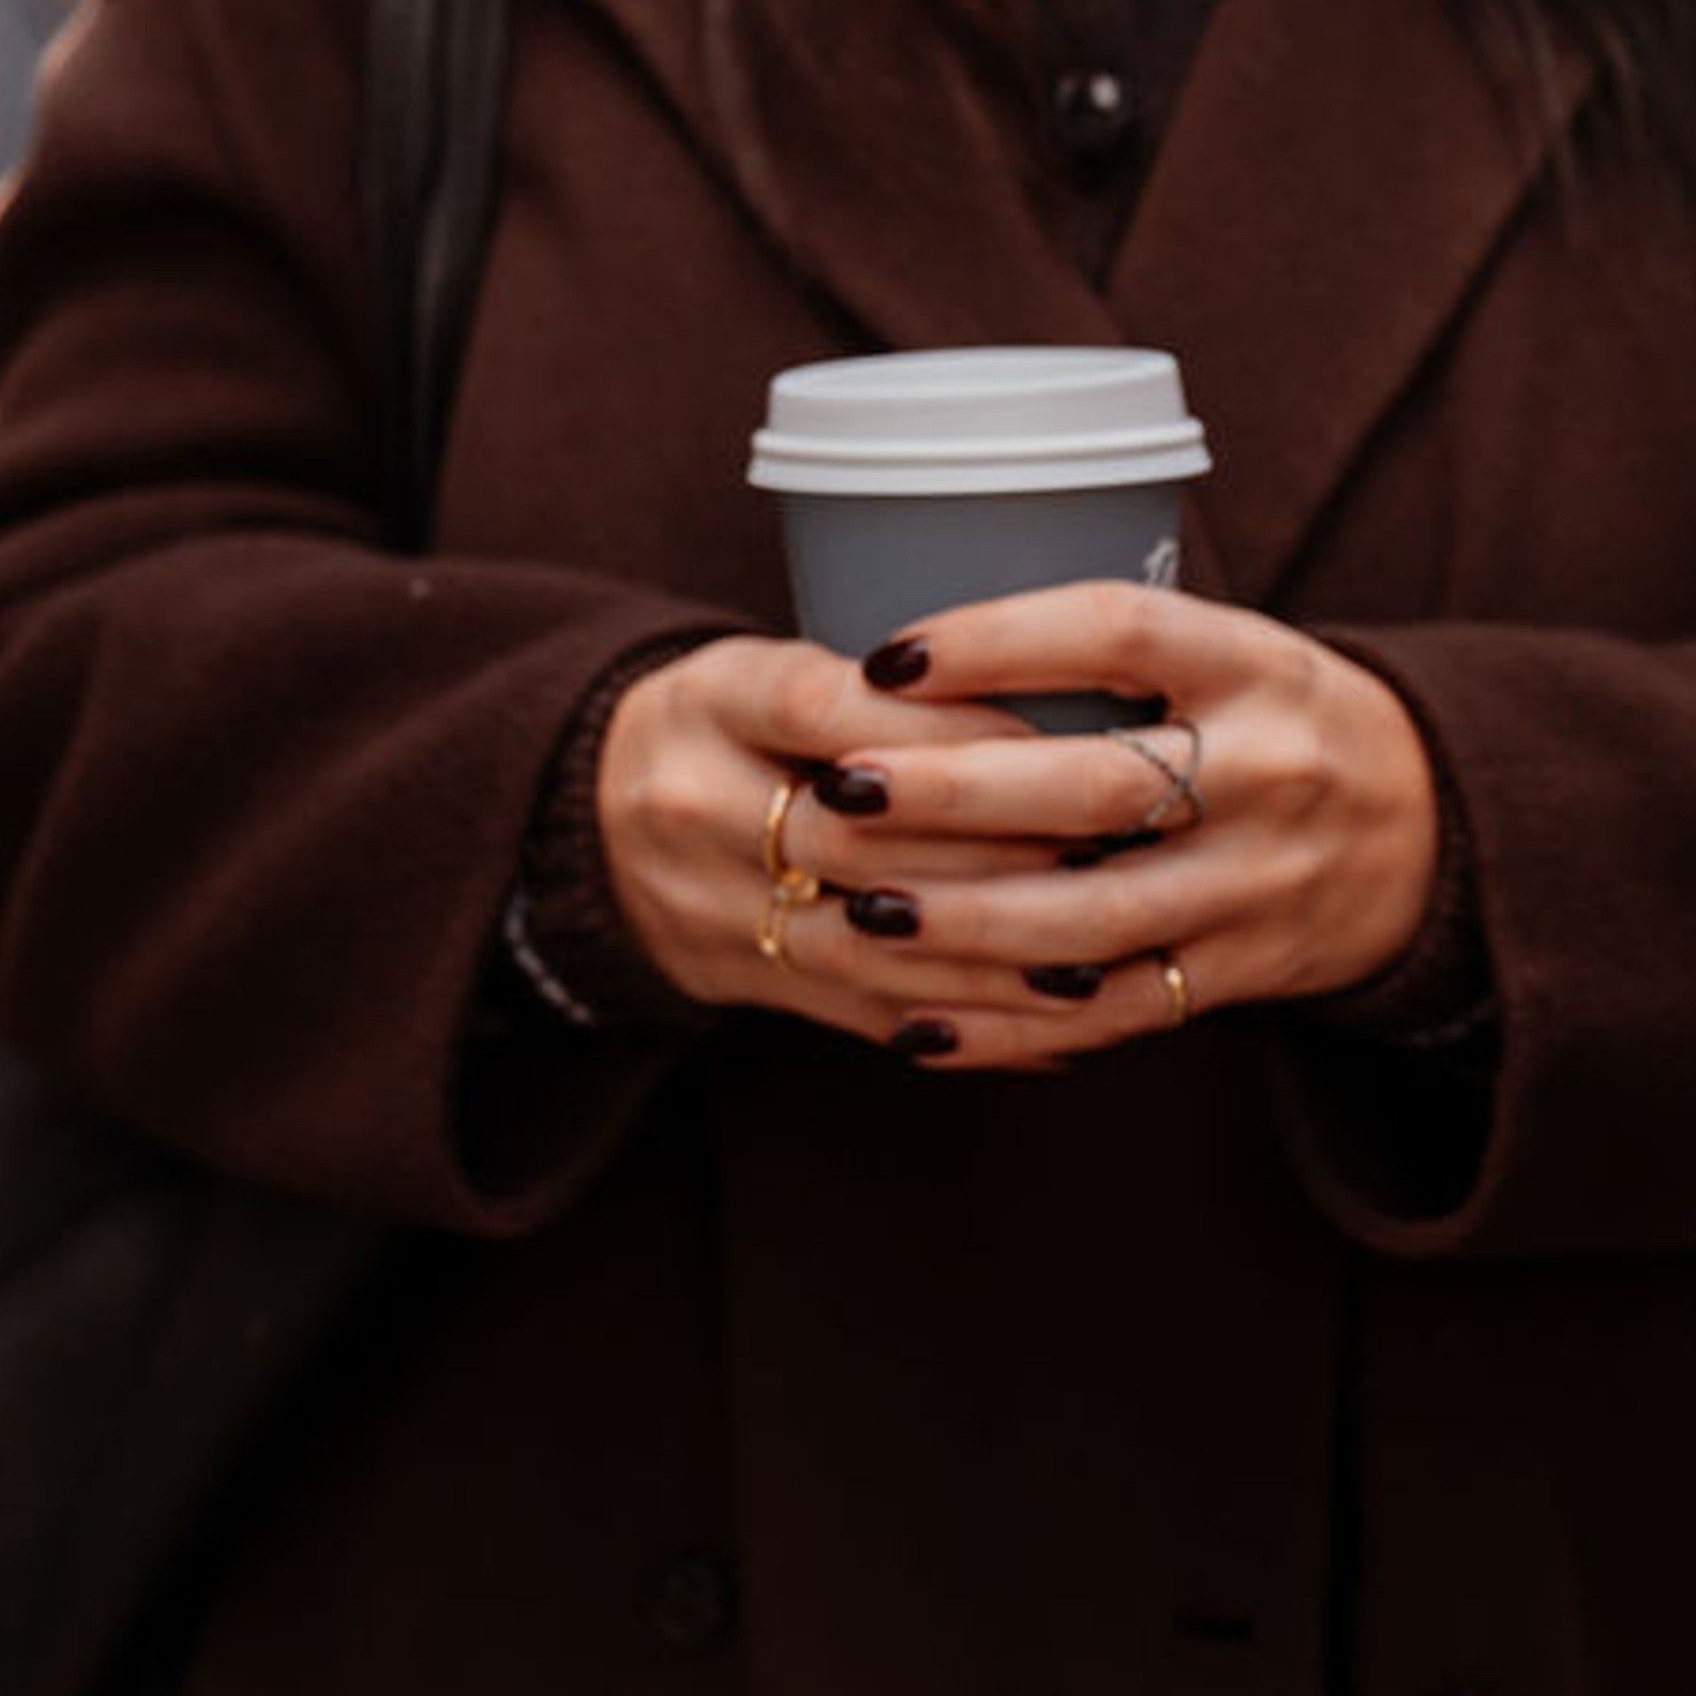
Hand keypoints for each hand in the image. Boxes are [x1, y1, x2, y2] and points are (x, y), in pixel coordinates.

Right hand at [596, 637, 1092, 1045]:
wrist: (584, 815)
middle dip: (995, 851)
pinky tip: (1054, 1026)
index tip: (1060, 739)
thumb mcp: (778, 668)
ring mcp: (709, 903)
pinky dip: (965, 1021)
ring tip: (1095, 956)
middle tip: (1110, 854)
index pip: (832, 708)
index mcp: (714, 699)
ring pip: (867, 942)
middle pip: (859, 839)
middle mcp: (696, 801)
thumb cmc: (739, 725)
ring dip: (990, 956)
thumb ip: (892, 691)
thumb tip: (1071, 707)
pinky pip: (863, 1010)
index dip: (950, 730)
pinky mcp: (739, 978)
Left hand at [799, 583, 1440, 1068]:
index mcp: (1259, 666)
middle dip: (956, 793)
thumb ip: (1119, 658)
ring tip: (861, 913)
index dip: (1001, 639)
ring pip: (1097, 917)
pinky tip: (919, 1024)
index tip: (888, 656)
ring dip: (967, 921)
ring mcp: (1263, 882)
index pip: (1120, 633)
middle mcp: (1271, 773)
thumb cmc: (1288, 724)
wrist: (1441, 833)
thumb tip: (915, 661)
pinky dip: (1012, 1028)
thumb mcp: (1241, 653)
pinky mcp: (1250, 970)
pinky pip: (1116, 1008)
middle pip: (1097, 786)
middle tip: (843, 789)